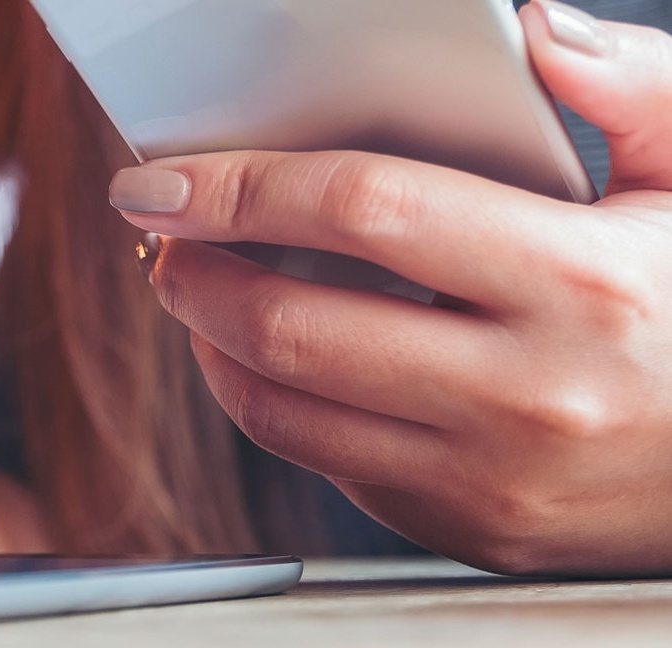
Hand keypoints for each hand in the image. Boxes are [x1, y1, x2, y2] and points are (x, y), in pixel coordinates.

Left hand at [113, 1, 671, 575]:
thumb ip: (636, 85)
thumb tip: (534, 29)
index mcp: (582, 283)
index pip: (365, 212)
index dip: (241, 186)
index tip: (162, 179)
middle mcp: (529, 395)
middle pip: (293, 326)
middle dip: (194, 272)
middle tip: (163, 234)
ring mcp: (497, 480)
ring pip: (287, 414)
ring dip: (211, 346)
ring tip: (198, 291)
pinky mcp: (477, 531)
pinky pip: (332, 470)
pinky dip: (276, 408)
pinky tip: (272, 358)